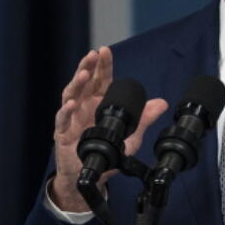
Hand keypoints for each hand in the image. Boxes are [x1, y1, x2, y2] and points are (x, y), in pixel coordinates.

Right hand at [49, 47, 167, 211]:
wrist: (91, 174)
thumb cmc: (107, 151)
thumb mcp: (131, 135)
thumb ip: (144, 119)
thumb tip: (162, 104)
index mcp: (98, 102)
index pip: (100, 79)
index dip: (103, 65)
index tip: (105, 51)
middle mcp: (84, 106)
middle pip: (83, 81)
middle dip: (87, 66)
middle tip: (93, 55)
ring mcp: (72, 117)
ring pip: (70, 95)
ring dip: (76, 83)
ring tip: (84, 74)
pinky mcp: (63, 132)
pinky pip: (62, 119)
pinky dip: (66, 110)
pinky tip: (72, 104)